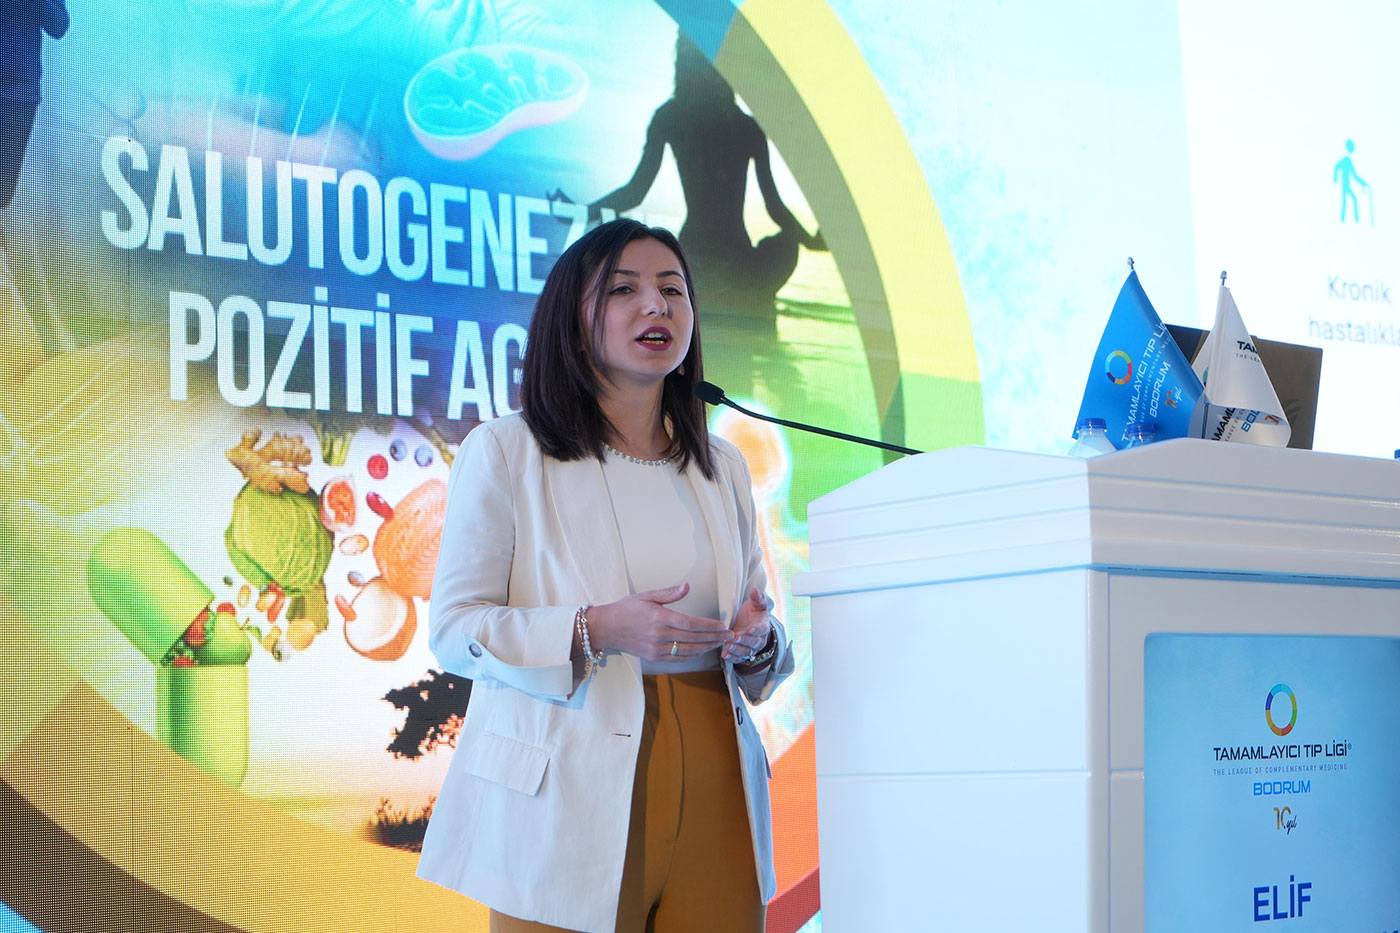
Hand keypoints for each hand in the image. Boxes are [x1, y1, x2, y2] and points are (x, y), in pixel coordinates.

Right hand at [587, 583, 729, 662]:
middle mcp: (660, 636)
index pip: (691, 624)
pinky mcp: (654, 657)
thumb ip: (669, 593)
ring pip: (689, 651)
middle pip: (694, 639)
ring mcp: (657, 649)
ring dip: (707, 648)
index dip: (709, 626)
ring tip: (720, 643)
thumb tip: (687, 586)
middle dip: (714, 637)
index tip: (722, 625)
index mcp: (660, 618)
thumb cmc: (626, 609)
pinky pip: (679, 659)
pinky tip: (703, 650)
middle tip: (729, 635)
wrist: (606, 628)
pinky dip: (693, 655)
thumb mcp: (647, 596)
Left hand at [722, 586, 772, 664]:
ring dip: (736, 649)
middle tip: (734, 637)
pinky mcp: (742, 654)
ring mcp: (750, 648)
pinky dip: (732, 658)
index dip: (756, 629)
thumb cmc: (753, 613)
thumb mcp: (757, 604)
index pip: (761, 629)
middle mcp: (758, 639)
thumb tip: (754, 590)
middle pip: (753, 642)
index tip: (750, 628)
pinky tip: (725, 654)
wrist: (751, 624)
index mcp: (763, 626)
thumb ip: (757, 598)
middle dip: (744, 640)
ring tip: (727, 645)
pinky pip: (738, 658)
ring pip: (746, 652)